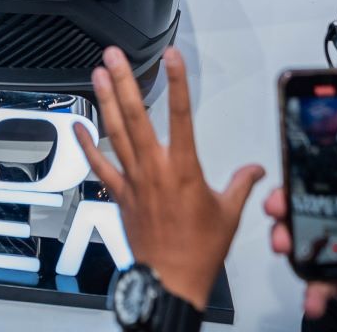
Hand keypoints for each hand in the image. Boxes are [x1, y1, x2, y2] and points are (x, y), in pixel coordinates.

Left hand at [74, 47, 263, 310]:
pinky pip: (100, 165)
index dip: (177, 82)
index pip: (181, 115)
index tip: (172, 57)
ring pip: (116, 133)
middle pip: (136, 117)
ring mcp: (133, 180)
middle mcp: (155, 169)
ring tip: (97, 74)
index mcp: (184, 169)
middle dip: (124, 82)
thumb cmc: (199, 250)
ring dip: (106, 101)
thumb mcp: (229, 214)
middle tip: (114, 57)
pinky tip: (79, 125)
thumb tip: (257, 170)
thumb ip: (241, 185)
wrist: (171, 280)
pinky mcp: (120, 195)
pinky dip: (87, 145)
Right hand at [269, 144, 336, 330]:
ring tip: (284, 246)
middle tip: (276, 208)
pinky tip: (314, 297)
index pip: (333, 185)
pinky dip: (311, 292)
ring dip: (288, 243)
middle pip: (310, 211)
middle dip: (286, 207)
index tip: (290, 176)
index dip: (308, 178)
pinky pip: (316, 285)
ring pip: (305, 244)